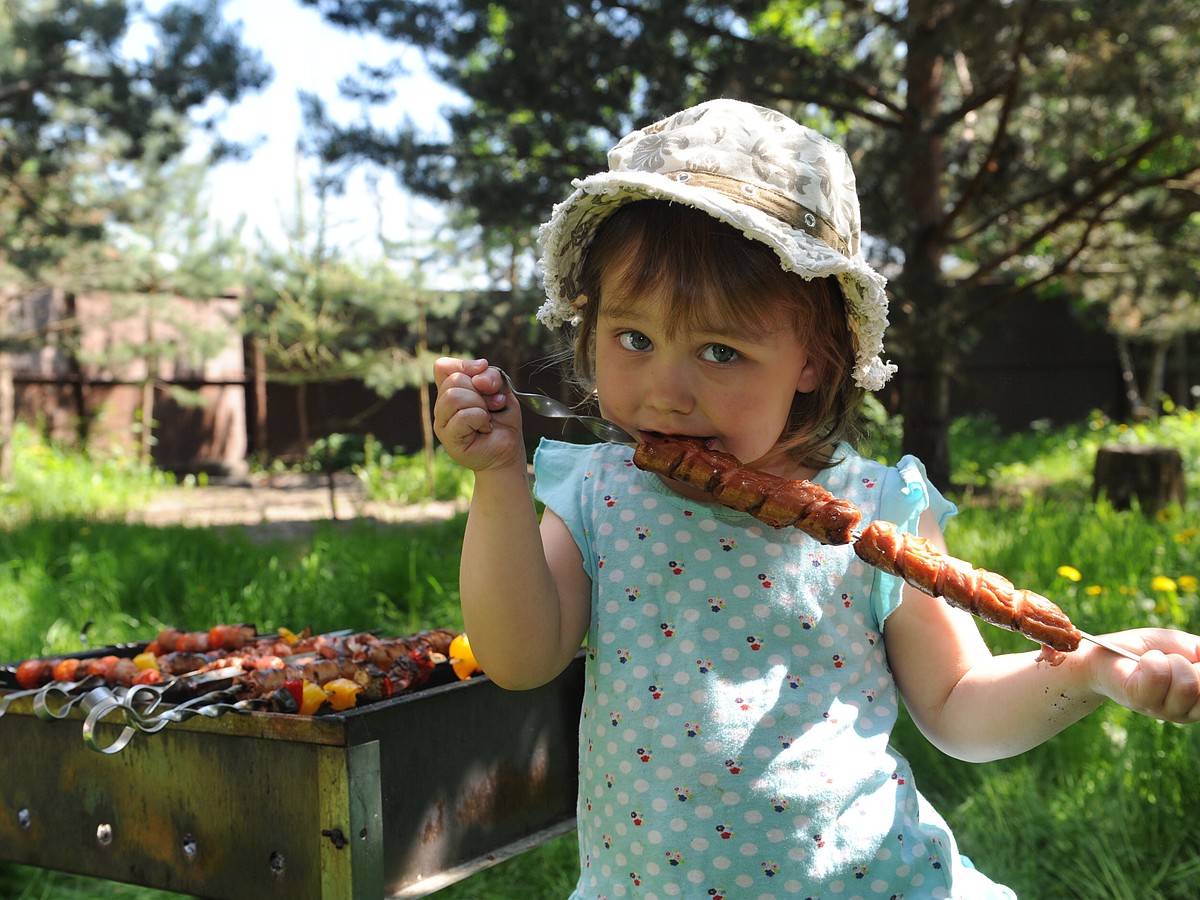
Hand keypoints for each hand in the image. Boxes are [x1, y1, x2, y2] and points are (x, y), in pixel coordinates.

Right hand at [432, 357, 524, 471]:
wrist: (508, 452)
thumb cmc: (503, 421)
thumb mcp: (502, 391)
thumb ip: (491, 377)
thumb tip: (478, 377)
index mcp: (451, 391)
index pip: (443, 367)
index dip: (465, 366)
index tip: (485, 378)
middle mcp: (442, 406)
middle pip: (454, 380)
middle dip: (480, 391)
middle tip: (492, 406)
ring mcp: (442, 422)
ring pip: (454, 396)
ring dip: (480, 405)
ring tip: (487, 418)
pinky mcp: (448, 438)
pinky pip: (462, 416)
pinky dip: (481, 419)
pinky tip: (485, 428)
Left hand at [1091, 628, 1199, 723]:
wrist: (1107, 653)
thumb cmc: (1149, 649)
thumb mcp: (1187, 647)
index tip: (1191, 661)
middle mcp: (1189, 712)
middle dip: (1190, 663)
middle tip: (1169, 660)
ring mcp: (1166, 711)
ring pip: (1187, 683)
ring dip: (1169, 661)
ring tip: (1155, 661)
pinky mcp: (1141, 701)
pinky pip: (1159, 674)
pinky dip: (1152, 659)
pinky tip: (1142, 664)